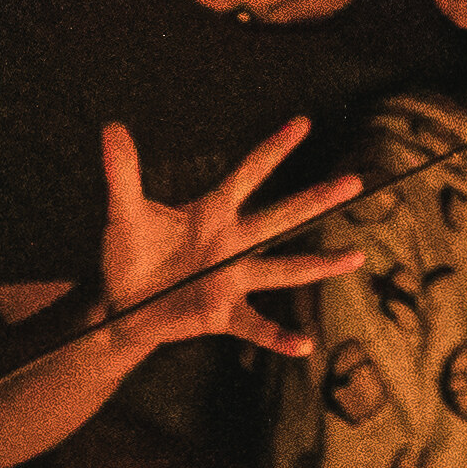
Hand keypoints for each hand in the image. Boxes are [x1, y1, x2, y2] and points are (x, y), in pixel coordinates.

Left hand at [97, 119, 364, 355]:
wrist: (120, 303)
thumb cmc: (128, 253)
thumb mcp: (124, 213)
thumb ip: (122, 173)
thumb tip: (111, 128)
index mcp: (212, 212)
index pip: (249, 174)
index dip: (274, 148)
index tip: (303, 123)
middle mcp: (232, 243)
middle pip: (281, 217)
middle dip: (317, 199)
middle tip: (354, 182)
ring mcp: (233, 280)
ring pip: (284, 271)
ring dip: (319, 265)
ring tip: (355, 257)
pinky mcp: (223, 314)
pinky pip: (257, 327)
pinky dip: (279, 337)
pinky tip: (304, 345)